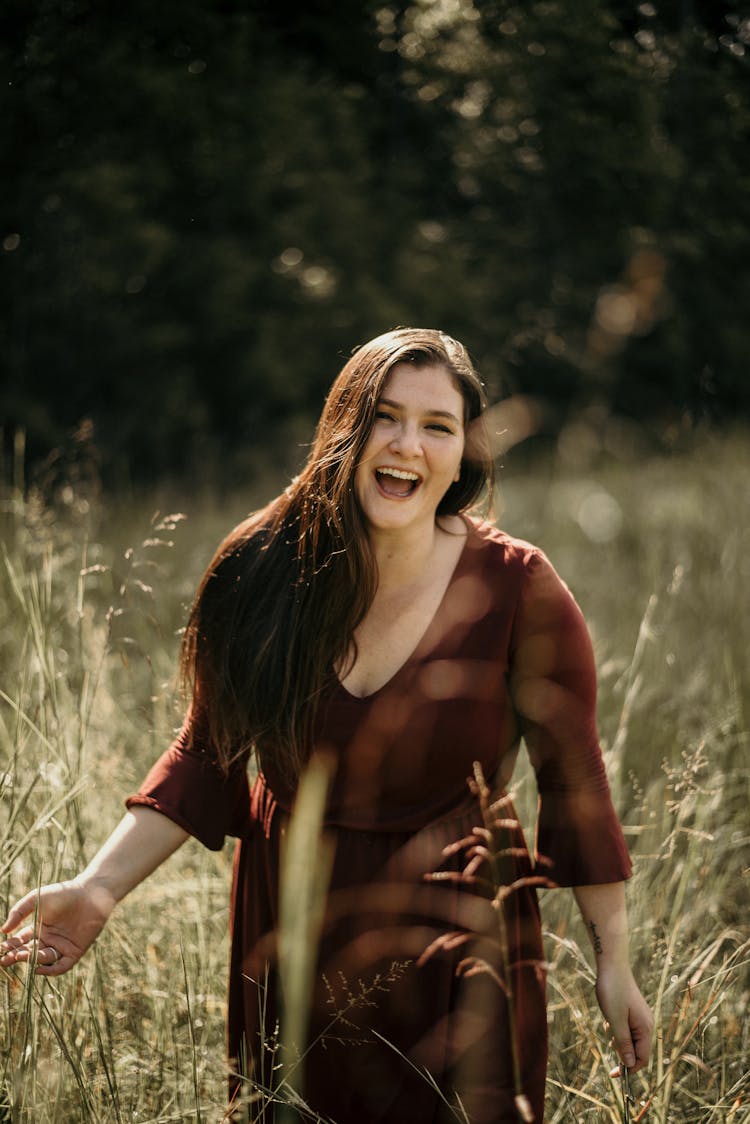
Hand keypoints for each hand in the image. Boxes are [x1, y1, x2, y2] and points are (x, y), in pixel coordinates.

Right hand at [1, 877, 115, 976]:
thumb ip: (19, 912)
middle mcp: (49, 939)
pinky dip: (50, 971)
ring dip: (30, 960)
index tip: (1, 949)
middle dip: (16, 957)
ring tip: (20, 955)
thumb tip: (3, 930)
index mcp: (39, 928)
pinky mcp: (75, 951)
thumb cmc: (63, 893)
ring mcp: (61, 946)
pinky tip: (38, 968)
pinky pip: (61, 966)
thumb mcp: (37, 899)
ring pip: (42, 959)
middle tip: (4, 960)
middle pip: (29, 953)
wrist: (91, 893)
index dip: (10, 946)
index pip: (21, 942)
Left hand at [595, 963, 652, 1074]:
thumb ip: (623, 1044)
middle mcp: (646, 1024)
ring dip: (616, 1038)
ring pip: (629, 1039)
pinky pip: (625, 1028)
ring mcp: (640, 1017)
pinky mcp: (632, 1012)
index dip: (629, 1069)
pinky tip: (608, 1016)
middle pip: (636, 1050)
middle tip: (609, 1036)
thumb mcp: (615, 1021)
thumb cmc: (613, 991)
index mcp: (645, 1028)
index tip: (613, 1074)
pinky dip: (615, 1027)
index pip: (642, 1059)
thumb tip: (630, 1064)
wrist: (612, 965)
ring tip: (608, 1022)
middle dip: (621, 1050)